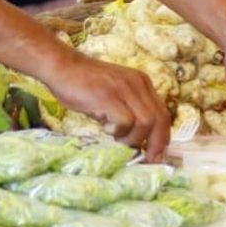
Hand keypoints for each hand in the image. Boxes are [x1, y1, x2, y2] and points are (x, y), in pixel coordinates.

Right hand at [44, 51, 170, 161]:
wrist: (63, 66)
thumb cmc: (85, 84)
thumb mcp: (116, 93)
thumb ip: (130, 109)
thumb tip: (142, 141)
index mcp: (142, 82)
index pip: (163, 114)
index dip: (162, 139)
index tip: (154, 157)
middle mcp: (137, 83)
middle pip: (159, 120)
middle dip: (154, 145)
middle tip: (143, 160)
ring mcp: (123, 88)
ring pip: (145, 123)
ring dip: (132, 138)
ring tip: (115, 136)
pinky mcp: (108, 95)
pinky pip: (125, 121)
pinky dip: (118, 131)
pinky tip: (105, 127)